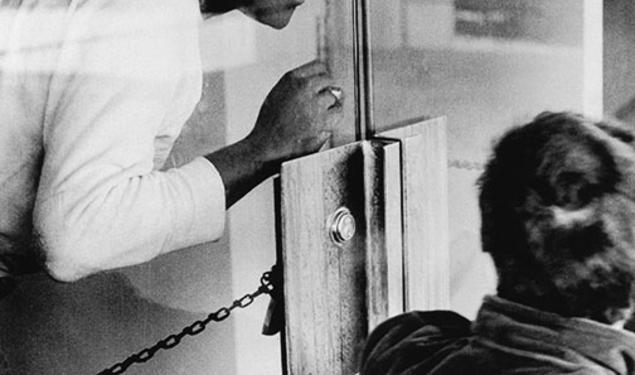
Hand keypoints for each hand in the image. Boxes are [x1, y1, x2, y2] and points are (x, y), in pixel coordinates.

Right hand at [206, 61, 343, 207]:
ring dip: (330, 106)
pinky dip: (334, 118)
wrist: (266, 147)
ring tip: (318, 117)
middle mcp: (304, 88)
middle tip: (322, 104)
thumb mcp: (278, 94)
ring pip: (334, 97)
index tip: (322, 86)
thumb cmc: (269, 125)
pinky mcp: (323, 122)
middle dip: (327, 90)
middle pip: (329, 80)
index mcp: (292, 79)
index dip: (322, 77)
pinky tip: (325, 124)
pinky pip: (338, 113)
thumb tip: (316, 81)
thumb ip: (296, 85)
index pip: (319, 66)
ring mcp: (315, 104)